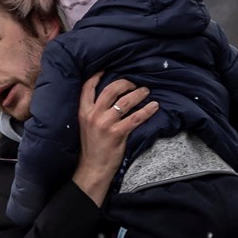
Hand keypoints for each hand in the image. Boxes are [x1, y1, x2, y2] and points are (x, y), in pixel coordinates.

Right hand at [71, 73, 157, 205]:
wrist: (92, 168)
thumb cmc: (91, 147)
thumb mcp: (86, 125)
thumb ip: (94, 111)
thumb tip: (110, 98)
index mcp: (83, 112)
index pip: (88, 87)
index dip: (97, 76)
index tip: (106, 69)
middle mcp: (93, 115)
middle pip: (110, 90)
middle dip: (125, 83)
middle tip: (134, 83)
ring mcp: (105, 124)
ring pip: (125, 102)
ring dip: (138, 94)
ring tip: (146, 91)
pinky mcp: (117, 133)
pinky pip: (136, 118)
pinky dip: (147, 111)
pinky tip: (154, 107)